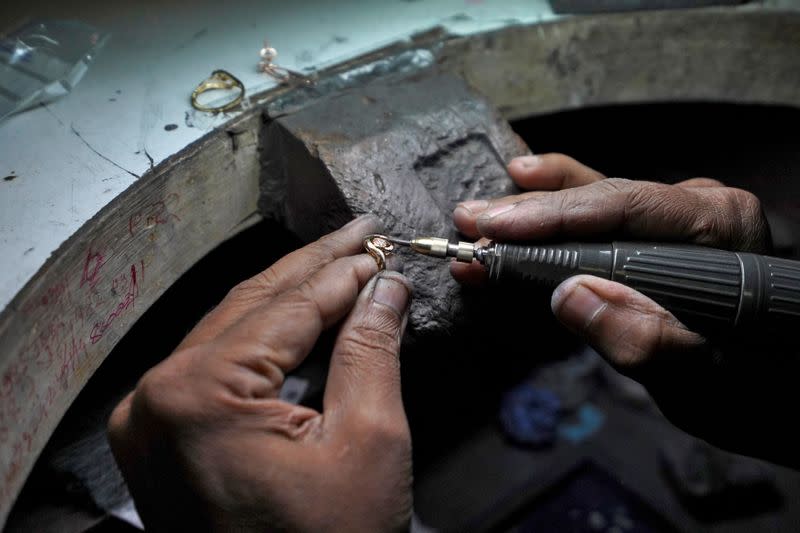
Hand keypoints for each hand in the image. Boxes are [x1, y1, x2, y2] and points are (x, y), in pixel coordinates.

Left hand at [108, 215, 413, 531]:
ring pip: (231, 329)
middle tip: (357, 234)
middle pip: (251, 307)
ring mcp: (149, 419)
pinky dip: (263, 337)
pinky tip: (299, 314)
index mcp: (197, 395)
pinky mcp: (159, 435)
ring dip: (288, 297)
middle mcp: (155, 398)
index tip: (378, 246)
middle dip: (313, 269)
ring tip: (337, 263)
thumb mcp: (368, 442)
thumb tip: (384, 288)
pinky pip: (215, 363)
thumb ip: (372, 349)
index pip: (286, 307)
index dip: (342, 272)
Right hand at [451, 154, 799, 465]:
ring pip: (596, 200)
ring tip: (482, 213)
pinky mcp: (665, 238)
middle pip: (601, 199)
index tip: (495, 232)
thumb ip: (647, 340)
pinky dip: (557, 206)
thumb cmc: (760, 392)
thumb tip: (569, 296)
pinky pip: (603, 213)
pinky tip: (527, 180)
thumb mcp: (707, 383)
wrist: (784, 396)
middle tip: (470, 223)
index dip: (550, 217)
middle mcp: (701, 210)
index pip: (621, 207)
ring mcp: (682, 219)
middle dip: (530, 214)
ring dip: (534, 208)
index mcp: (721, 229)